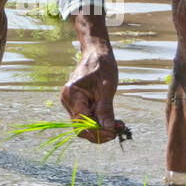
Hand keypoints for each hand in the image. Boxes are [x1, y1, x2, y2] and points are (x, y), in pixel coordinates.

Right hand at [61, 22, 122, 142]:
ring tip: (118, 125)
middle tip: (117, 131)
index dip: (97, 131)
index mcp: (71, 95)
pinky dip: (99, 122)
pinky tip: (113, 121)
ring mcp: (71, 103)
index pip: (81, 122)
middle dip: (99, 132)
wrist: (97, 53)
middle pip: (81, 127)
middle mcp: (67, 101)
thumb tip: (108, 129)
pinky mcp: (78, 104)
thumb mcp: (106, 89)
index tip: (113, 133)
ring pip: (84, 125)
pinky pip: (87, 118)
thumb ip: (105, 110)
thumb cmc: (102, 66)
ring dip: (101, 128)